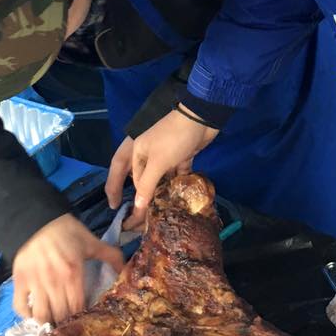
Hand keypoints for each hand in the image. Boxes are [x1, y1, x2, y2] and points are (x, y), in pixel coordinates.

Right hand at [12, 213, 123, 324]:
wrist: (38, 219)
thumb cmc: (67, 231)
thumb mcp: (91, 242)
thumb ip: (110, 256)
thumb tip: (125, 270)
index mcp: (73, 274)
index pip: (78, 308)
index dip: (82, 315)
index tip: (84, 315)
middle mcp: (53, 282)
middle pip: (60, 315)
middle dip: (67, 321)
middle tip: (70, 321)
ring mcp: (35, 284)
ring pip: (41, 316)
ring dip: (48, 321)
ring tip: (54, 319)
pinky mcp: (20, 282)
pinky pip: (20, 307)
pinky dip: (27, 314)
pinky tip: (35, 312)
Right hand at [105, 108, 217, 228]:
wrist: (201, 118)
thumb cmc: (173, 139)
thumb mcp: (158, 162)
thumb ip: (147, 185)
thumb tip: (137, 207)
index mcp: (139, 152)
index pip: (134, 179)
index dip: (135, 196)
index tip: (135, 216)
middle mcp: (151, 153)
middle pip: (148, 179)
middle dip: (150, 196)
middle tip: (152, 217)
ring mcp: (168, 154)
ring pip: (165, 177)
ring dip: (166, 191)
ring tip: (167, 212)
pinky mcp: (184, 155)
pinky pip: (179, 173)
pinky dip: (180, 183)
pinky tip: (182, 198)